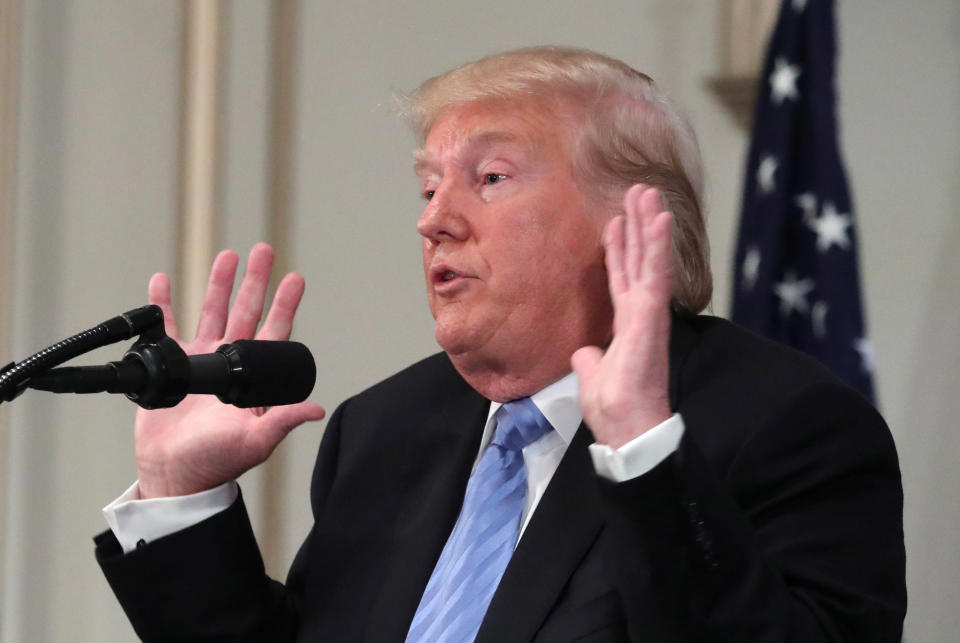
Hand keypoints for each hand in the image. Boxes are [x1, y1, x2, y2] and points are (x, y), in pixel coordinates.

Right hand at [134, 243, 325, 497]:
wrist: (175, 474)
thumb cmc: (217, 462)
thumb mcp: (256, 441)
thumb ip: (283, 421)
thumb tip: (316, 409)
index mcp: (253, 377)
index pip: (274, 333)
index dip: (285, 306)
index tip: (295, 278)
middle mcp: (229, 363)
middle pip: (246, 311)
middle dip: (255, 281)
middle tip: (264, 250)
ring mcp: (200, 362)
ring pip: (211, 311)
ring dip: (218, 283)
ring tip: (227, 255)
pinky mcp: (170, 366)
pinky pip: (164, 328)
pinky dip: (162, 303)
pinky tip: (163, 280)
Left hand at [571, 185, 672, 448]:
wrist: (625, 426)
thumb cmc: (612, 406)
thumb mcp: (591, 375)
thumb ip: (589, 359)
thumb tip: (583, 353)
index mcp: (627, 323)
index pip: (622, 277)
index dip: (619, 249)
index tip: (614, 221)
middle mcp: (640, 312)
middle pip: (638, 260)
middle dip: (638, 225)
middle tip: (639, 191)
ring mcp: (649, 311)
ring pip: (650, 258)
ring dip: (650, 224)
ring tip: (648, 192)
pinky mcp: (654, 314)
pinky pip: (656, 273)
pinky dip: (658, 245)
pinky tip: (661, 218)